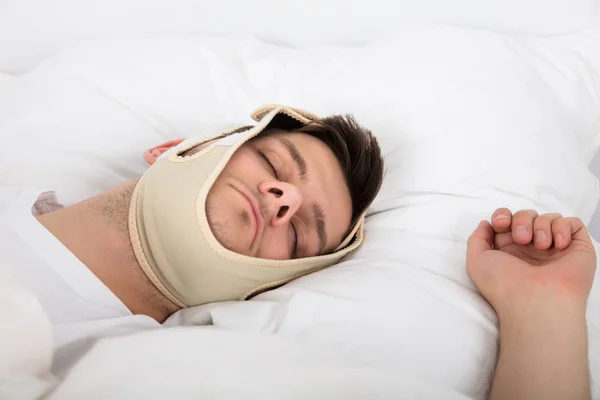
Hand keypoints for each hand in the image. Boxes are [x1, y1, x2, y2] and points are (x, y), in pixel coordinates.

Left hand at [466, 208, 595, 318]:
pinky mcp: (577, 249)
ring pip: (548, 218)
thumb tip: (486, 223)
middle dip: (521, 220)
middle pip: (526, 215)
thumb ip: (477, 238)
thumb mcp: (476, 261)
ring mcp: (554, 250)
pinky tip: (557, 245)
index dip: (503, 215)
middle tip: (522, 239)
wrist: (534, 300)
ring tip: (541, 246)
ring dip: (541, 226)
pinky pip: (572, 223)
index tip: (501, 223)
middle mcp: (532, 249)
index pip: (507, 220)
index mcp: (509, 251)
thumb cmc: (504, 285)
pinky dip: (562, 228)